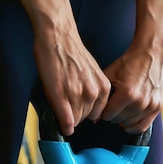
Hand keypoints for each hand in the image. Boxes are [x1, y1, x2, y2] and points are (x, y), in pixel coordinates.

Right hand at [33, 17, 110, 135]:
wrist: (58, 38)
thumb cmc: (72, 53)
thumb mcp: (92, 74)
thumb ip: (95, 91)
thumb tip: (91, 113)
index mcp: (103, 88)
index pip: (96, 114)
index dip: (85, 112)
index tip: (78, 109)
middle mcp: (94, 93)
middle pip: (85, 118)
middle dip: (75, 113)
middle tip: (66, 100)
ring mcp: (78, 95)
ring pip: (74, 120)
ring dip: (67, 115)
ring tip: (60, 98)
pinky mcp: (61, 95)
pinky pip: (66, 120)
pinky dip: (64, 125)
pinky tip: (62, 125)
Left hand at [100, 45, 162, 133]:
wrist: (151, 54)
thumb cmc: (130, 62)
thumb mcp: (110, 74)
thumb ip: (101, 94)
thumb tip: (93, 113)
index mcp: (127, 94)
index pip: (107, 115)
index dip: (103, 110)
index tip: (105, 104)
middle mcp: (140, 102)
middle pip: (117, 120)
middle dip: (112, 114)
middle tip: (114, 103)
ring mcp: (150, 105)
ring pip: (128, 124)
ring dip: (122, 118)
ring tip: (122, 107)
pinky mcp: (157, 107)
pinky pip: (142, 126)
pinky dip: (133, 126)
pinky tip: (128, 119)